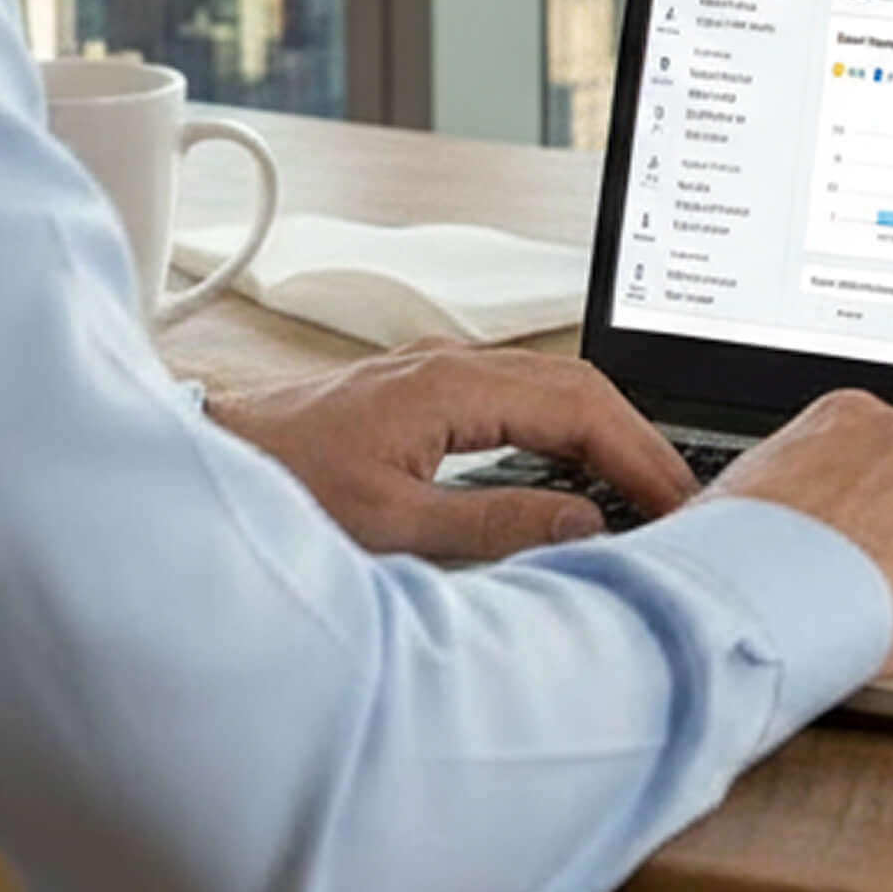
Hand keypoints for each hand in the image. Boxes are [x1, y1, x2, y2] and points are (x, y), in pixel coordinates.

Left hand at [206, 342, 696, 559]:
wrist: (209, 459)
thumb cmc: (281, 488)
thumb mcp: (390, 526)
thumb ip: (492, 525)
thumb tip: (581, 524)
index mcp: (448, 385)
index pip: (578, 406)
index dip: (638, 454)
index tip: (679, 499)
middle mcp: (448, 365)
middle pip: (577, 386)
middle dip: (637, 441)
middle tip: (683, 501)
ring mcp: (437, 373)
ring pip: (551, 387)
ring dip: (603, 435)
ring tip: (644, 493)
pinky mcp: (425, 392)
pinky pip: (519, 399)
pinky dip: (563, 432)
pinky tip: (573, 474)